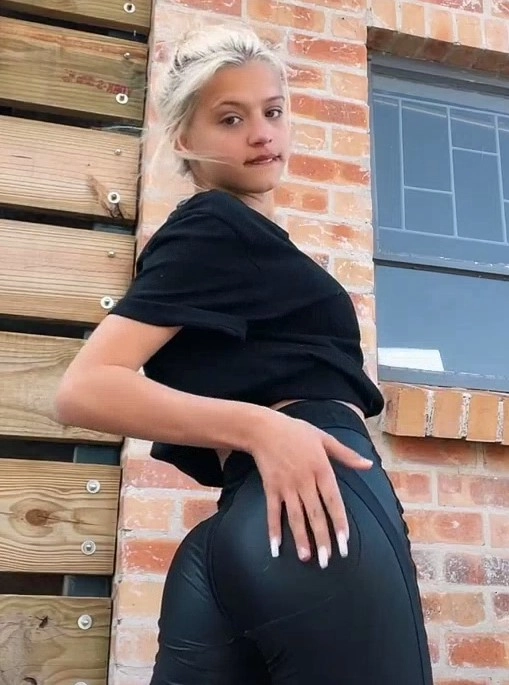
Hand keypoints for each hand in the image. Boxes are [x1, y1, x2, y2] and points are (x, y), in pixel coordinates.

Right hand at [249, 411, 371, 567]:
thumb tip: (369, 465)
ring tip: (306, 558)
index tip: (344, 542)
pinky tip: (276, 548)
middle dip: (322, 538)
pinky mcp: (271, 488)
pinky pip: (273, 512)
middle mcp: (305, 480)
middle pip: (315, 514)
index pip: (333, 501)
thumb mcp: (324, 439)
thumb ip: (347, 455)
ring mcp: (286, 485)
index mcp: (321, 469)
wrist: (265, 428)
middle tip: (326, 561)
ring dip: (301, 538)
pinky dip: (273, 529)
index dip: (339, 522)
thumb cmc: (297, 432)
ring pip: (295, 516)